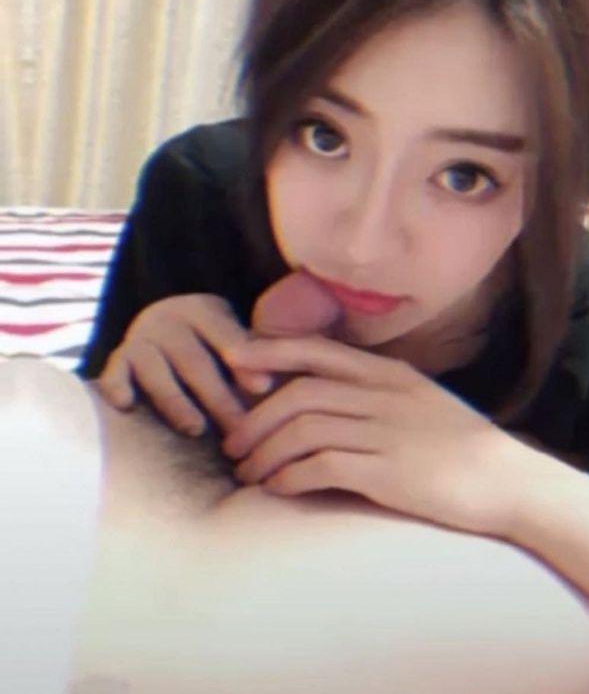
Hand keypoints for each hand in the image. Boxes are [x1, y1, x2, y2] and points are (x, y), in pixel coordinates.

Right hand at [96, 271, 342, 436]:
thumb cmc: (216, 347)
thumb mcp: (239, 341)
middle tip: (240, 430)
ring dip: (175, 400)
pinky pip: (114, 372)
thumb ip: (270, 355)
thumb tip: (322, 380)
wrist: (162, 327)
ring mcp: (142, 339)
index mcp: (206, 310)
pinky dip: (117, 386)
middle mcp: (171, 320)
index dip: (246, 361)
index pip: (227, 334)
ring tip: (196, 429)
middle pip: (194, 359)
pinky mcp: (119, 360)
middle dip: (217, 395)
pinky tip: (128, 406)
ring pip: (156, 370)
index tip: (266, 389)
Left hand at [223, 334, 526, 537]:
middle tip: (233, 443)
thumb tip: (323, 395)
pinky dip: (290, 476)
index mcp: (387, 374)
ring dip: (265, 452)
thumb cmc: (459, 443)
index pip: (316, 351)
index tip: (234, 360)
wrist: (509, 481)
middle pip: (298, 394)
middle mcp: (382, 396)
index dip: (269, 351)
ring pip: (303, 430)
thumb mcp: (418, 399)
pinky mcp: (389, 473)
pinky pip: (323, 467)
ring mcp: (386, 433)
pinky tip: (278, 488)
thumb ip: (374, 391)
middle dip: (255, 418)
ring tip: (248, 473)